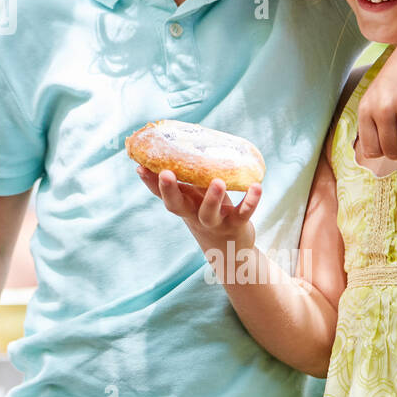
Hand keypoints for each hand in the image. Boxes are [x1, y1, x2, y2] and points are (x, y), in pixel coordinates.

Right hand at [137, 166, 259, 253]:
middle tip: (165, 173)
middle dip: (169, 190)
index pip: (161, 194)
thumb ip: (188, 178)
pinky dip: (250, 201)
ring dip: (212, 198)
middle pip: (176, 206)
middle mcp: (194, 214)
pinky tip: (256, 187)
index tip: (139, 167)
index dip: (150, 183)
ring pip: (209, 213)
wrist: (231, 249)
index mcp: (183, 205)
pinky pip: (243, 213)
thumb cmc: (209, 213)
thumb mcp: (196, 197)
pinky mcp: (236, 225)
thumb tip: (179, 148)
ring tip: (217, 182)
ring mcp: (214, 222)